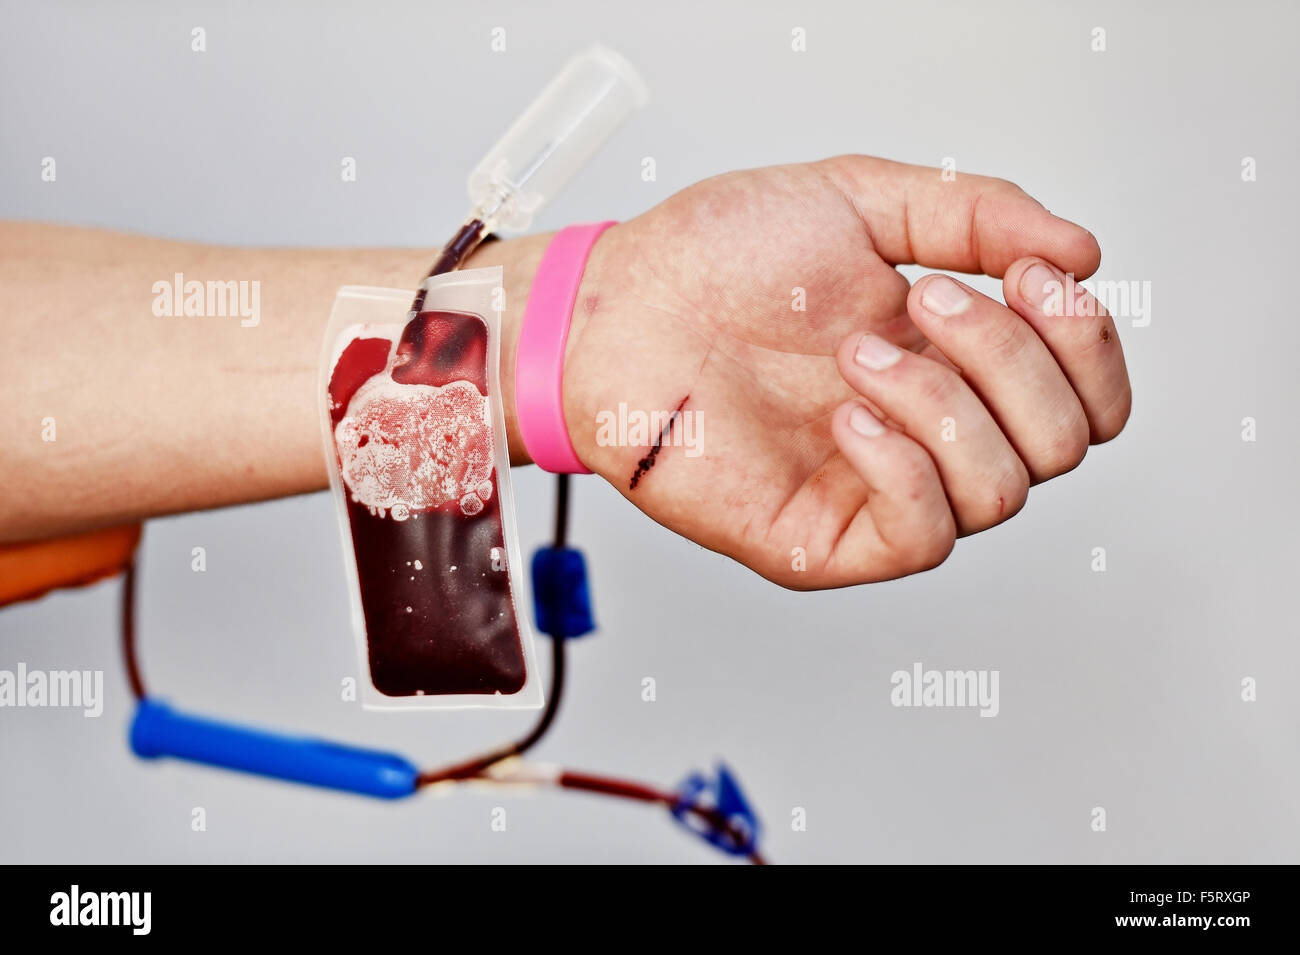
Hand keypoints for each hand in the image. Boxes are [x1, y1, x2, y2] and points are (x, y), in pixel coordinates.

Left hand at [561, 156, 1130, 587]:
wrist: (619, 306)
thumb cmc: (717, 257)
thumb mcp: (860, 201)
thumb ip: (975, 212)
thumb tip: (1083, 253)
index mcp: (949, 361)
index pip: (1085, 395)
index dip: (1088, 343)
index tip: (1034, 275)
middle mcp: (926, 432)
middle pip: (1060, 443)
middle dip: (1011, 360)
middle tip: (924, 305)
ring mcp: (878, 489)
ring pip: (1002, 490)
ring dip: (945, 405)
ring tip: (854, 353)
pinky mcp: (825, 539)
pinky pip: (924, 537)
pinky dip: (905, 468)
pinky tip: (847, 416)